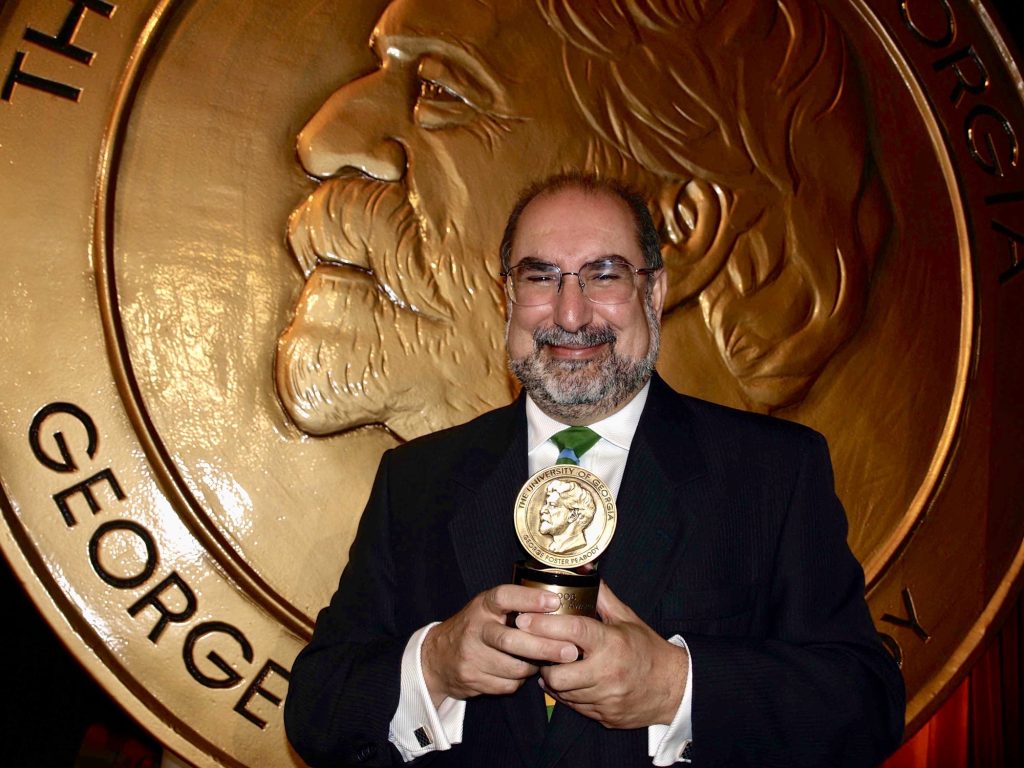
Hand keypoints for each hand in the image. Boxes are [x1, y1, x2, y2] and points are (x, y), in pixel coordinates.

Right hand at [421, 585, 580, 706]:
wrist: (437, 657)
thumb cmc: (474, 627)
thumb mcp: (487, 608)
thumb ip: (513, 606)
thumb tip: (556, 605)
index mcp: (482, 606)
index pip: (504, 597)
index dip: (529, 599)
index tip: (553, 602)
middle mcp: (475, 628)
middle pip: (511, 640)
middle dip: (544, 647)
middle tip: (570, 651)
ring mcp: (471, 656)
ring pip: (513, 667)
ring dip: (534, 667)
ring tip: (544, 661)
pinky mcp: (472, 678)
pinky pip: (507, 684)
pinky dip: (519, 680)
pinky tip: (521, 672)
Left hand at [515, 580, 687, 728]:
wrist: (673, 688)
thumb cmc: (648, 649)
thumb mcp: (627, 619)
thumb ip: (602, 597)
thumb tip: (584, 571)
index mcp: (611, 643)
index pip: (572, 632)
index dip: (544, 625)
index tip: (524, 619)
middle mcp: (607, 672)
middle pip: (558, 673)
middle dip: (544, 663)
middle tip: (540, 651)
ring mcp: (605, 698)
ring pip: (563, 692)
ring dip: (554, 680)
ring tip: (555, 665)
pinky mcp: (605, 716)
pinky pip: (574, 707)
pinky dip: (568, 694)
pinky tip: (570, 682)